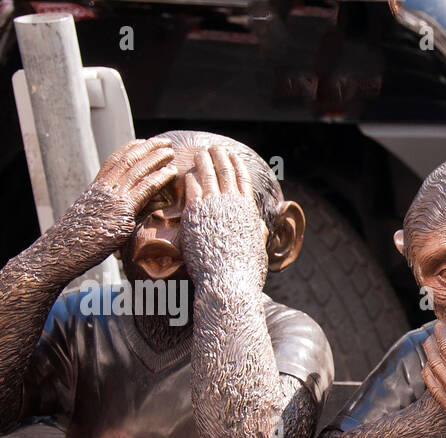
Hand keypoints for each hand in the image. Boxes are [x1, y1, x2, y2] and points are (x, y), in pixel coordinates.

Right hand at [52, 137, 175, 269]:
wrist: (63, 251)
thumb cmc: (77, 243)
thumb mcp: (94, 222)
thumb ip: (110, 213)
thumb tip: (125, 215)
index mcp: (95, 188)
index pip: (114, 161)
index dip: (129, 149)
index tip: (143, 142)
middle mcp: (103, 188)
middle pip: (127, 160)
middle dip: (147, 148)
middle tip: (163, 141)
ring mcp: (112, 197)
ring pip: (137, 169)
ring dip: (156, 157)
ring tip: (170, 150)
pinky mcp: (122, 210)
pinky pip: (144, 189)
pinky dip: (159, 178)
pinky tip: (170, 172)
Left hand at [180, 146, 267, 285]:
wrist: (227, 282)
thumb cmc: (244, 273)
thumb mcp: (257, 248)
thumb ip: (256, 232)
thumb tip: (261, 228)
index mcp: (248, 210)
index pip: (243, 179)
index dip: (237, 165)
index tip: (232, 156)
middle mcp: (232, 203)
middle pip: (225, 170)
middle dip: (219, 156)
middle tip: (213, 148)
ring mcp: (213, 205)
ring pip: (207, 173)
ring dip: (203, 160)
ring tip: (198, 152)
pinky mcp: (195, 212)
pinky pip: (191, 187)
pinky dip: (189, 177)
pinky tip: (184, 172)